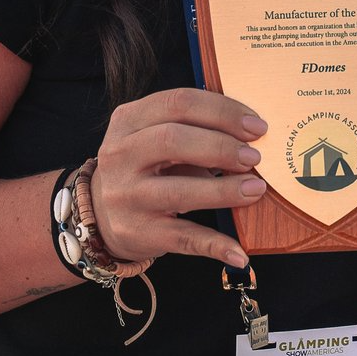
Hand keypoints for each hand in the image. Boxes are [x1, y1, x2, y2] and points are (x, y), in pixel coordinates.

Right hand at [87, 89, 269, 268]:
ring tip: (256, 189)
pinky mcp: (137, 232)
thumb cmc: (144, 167)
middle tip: (254, 157)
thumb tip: (251, 138)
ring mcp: (126, 196)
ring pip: (179, 191)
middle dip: (222, 147)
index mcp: (128, 120)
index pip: (178, 103)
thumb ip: (194, 129)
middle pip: (173, 141)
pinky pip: (183, 238)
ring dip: (224, 190)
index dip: (222, 112)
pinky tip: (239, 252)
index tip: (256, 126)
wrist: (99, 214)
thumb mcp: (155, 136)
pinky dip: (214, 245)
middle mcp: (121, 155)